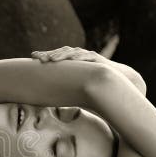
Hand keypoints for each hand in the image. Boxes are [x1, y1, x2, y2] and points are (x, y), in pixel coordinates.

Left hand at [32, 46, 146, 95]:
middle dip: (48, 54)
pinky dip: (79, 56)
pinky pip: (88, 56)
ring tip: (50, 59)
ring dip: (61, 54)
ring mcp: (89, 58)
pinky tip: (71, 57)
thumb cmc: (98, 90)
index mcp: (73, 65)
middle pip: (61, 53)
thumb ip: (65, 93)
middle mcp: (80, 59)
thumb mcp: (77, 91)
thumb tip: (50, 103)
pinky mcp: (99, 61)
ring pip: (73, 53)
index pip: (56, 59)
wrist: (122, 85)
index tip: (33, 58)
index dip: (45, 57)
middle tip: (36, 56)